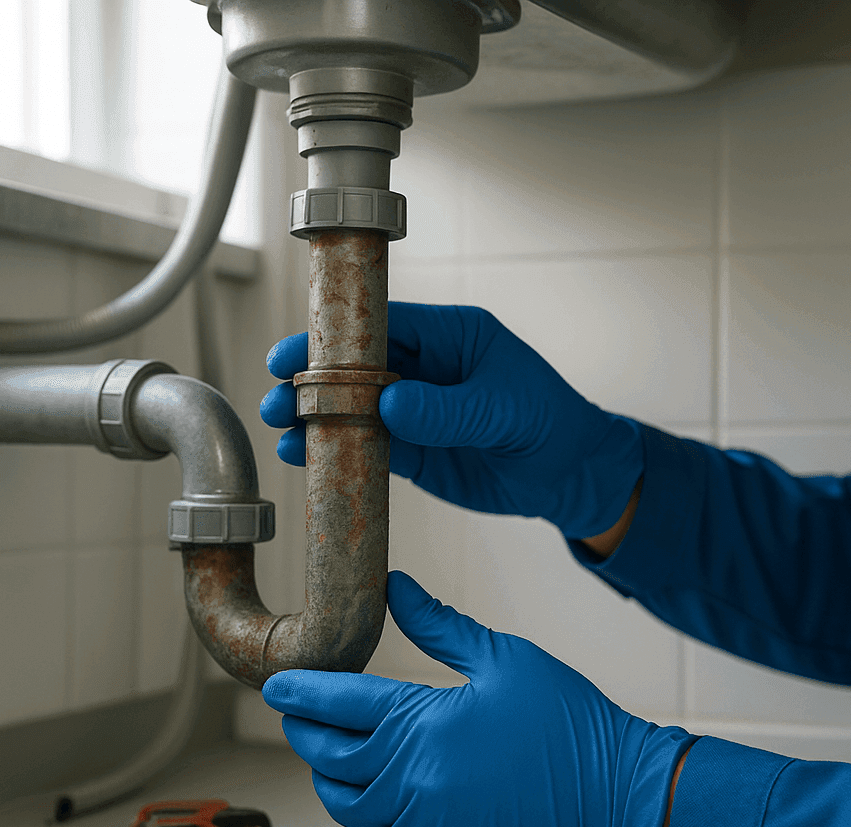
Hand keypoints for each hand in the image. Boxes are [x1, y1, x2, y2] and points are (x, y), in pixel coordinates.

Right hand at [260, 303, 643, 539]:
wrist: (574, 476)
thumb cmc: (552, 425)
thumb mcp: (504, 411)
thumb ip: (448, 411)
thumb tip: (391, 406)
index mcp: (452, 336)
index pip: (381, 326)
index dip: (334, 339)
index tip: (293, 352)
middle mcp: (428, 368)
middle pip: (355, 366)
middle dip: (310, 378)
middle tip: (275, 395)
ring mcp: (417, 410)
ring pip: (352, 407)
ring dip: (313, 415)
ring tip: (280, 428)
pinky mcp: (414, 451)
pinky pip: (366, 446)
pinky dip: (334, 449)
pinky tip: (304, 456)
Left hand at [263, 571, 693, 826]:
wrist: (615, 796)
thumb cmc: (570, 725)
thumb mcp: (506, 658)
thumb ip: (441, 626)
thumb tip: (397, 590)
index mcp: (423, 720)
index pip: (337, 703)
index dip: (300, 690)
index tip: (279, 684)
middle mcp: (412, 777)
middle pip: (328, 755)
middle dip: (306, 730)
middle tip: (303, 713)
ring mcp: (423, 823)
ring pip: (344, 804)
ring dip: (331, 777)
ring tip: (337, 754)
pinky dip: (361, 821)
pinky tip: (374, 799)